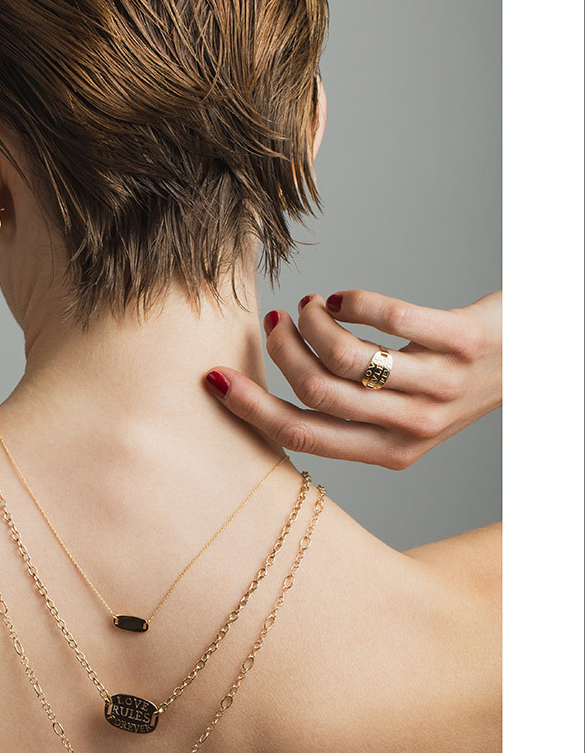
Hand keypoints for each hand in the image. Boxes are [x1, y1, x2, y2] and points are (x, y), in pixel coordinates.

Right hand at [205, 290, 501, 468]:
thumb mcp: (405, 416)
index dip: (252, 409)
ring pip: (346, 358)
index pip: (305, 437)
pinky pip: (389, 318)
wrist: (537, 358)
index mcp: (391, 453)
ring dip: (313, 324)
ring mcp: (441, 386)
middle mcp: (415, 428)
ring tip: (313, 306)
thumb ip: (353, 413)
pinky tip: (344, 298)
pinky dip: (351, 301)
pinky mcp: (463, 341)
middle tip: (278, 322)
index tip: (214, 378)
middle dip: (281, 353)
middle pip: (317, 394)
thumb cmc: (457, 382)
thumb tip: (281, 382)